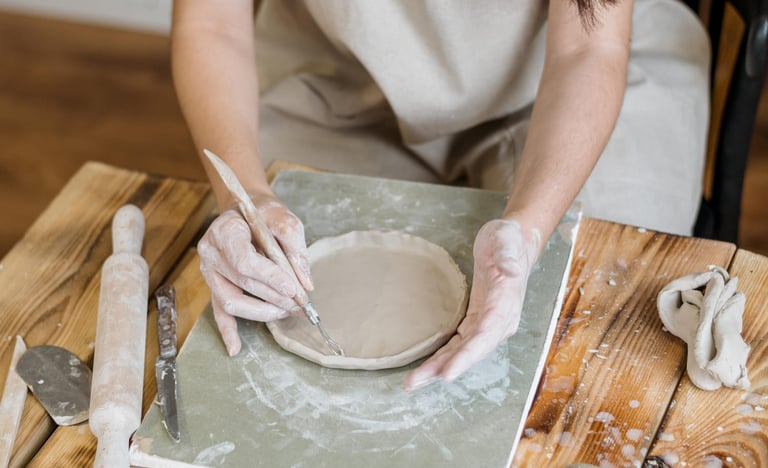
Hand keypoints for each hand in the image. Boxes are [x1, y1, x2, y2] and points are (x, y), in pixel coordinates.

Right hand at [198, 193, 312, 355]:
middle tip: (300, 304)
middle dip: (274, 298)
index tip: (293, 288)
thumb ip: (295, 248)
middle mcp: (211, 253)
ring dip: (261, 312)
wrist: (244, 210)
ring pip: (231, 301)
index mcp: (225, 231)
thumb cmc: (264, 214)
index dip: (269, 278)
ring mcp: (209, 272)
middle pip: (242, 284)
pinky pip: (218, 312)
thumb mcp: (284, 219)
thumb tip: (306, 284)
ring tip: (287, 312)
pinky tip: (235, 348)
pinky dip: (228, 331)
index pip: (245, 261)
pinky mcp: (214, 286)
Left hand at [403, 218, 539, 389]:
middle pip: (470, 352)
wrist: (512, 242)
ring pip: (461, 353)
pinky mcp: (476, 321)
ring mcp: (487, 324)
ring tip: (411, 382)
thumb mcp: (506, 240)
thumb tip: (510, 271)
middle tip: (414, 382)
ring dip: (437, 369)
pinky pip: (458, 345)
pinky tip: (425, 369)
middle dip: (443, 370)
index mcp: (506, 306)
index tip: (447, 374)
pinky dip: (441, 358)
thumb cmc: (507, 241)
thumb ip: (507, 257)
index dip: (466, 357)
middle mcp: (499, 323)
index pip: (485, 336)